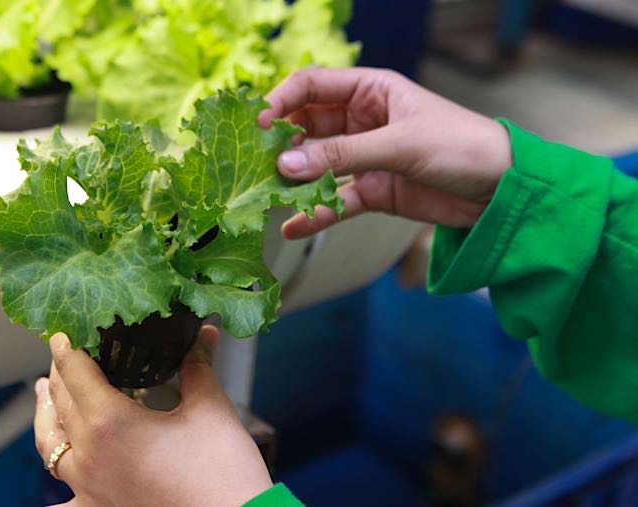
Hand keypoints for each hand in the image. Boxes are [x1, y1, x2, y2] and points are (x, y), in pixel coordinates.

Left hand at [34, 327, 272, 506]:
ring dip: (46, 415)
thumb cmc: (224, 477)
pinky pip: (63, 498)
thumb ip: (197, 366)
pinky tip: (61, 472)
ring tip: (44, 394)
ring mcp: (88, 489)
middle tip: (63, 353)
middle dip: (59, 373)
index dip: (66, 346)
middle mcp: (89, 456)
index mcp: (110, 423)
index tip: (63, 330)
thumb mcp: (211, 410)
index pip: (74, 372)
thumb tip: (201, 334)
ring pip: (50, 445)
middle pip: (61, 403)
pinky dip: (58, 478)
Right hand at [258, 67, 512, 237]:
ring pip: (316, 166)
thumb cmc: (463, 146)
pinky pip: (334, 201)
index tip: (258, 124)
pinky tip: (292, 228)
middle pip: (307, 127)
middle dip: (281, 145)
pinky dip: (314, 214)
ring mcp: (365, 157)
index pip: (312, 85)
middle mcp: (362, 120)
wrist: (504, 192)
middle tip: (255, 166)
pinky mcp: (373, 191)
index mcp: (371, 91)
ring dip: (292, 181)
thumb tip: (286, 165)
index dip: (281, 100)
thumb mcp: (401, 144)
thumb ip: (343, 154)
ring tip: (266, 197)